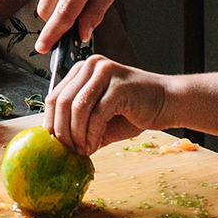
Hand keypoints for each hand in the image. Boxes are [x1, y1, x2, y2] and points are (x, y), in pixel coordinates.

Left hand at [44, 55, 170, 155]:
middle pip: (61, 101)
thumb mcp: (98, 118)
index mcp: (82, 70)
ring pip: (77, 108)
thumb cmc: (133, 110)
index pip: (54, 95)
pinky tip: (94, 146)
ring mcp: (105, 73)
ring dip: (76, 135)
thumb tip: (57, 145)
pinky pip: (96, 114)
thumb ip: (78, 125)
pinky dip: (91, 135)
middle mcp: (91, 66)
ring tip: (82, 150)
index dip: (51, 122)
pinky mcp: (119, 86)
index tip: (56, 144)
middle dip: (62, 131)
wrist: (166, 103)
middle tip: (68, 150)